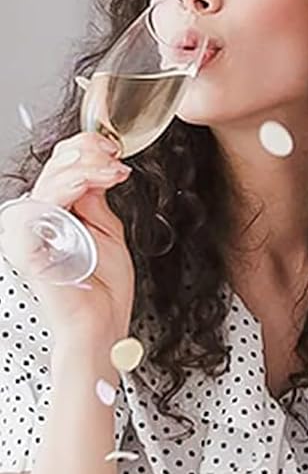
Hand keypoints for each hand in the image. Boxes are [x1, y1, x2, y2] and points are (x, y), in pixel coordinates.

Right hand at [5, 133, 135, 344]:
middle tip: (115, 155)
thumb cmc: (102, 286)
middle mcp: (36, 219)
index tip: (114, 149)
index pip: (61, 169)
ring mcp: (29, 231)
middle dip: (88, 154)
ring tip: (114, 170)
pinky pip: (43, 206)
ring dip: (86, 167)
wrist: (101, 324)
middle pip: (54, 169)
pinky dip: (69, 188)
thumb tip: (97, 171)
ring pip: (50, 181)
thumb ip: (96, 202)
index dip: (85, 151)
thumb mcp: (107, 232)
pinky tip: (93, 181)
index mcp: (54, 214)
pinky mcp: (27, 245)